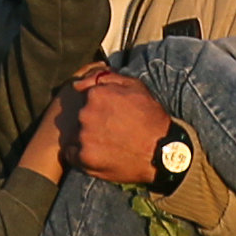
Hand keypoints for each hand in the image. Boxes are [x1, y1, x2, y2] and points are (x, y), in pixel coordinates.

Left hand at [65, 68, 170, 185]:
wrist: (163, 152)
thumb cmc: (151, 118)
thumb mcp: (135, 87)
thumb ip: (106, 78)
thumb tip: (81, 82)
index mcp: (95, 95)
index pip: (84, 97)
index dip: (98, 106)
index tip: (110, 115)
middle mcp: (85, 114)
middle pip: (80, 116)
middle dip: (91, 121)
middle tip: (111, 130)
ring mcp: (83, 136)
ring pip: (75, 134)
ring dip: (86, 137)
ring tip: (107, 144)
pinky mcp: (84, 157)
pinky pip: (72, 154)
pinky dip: (81, 154)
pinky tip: (99, 155)